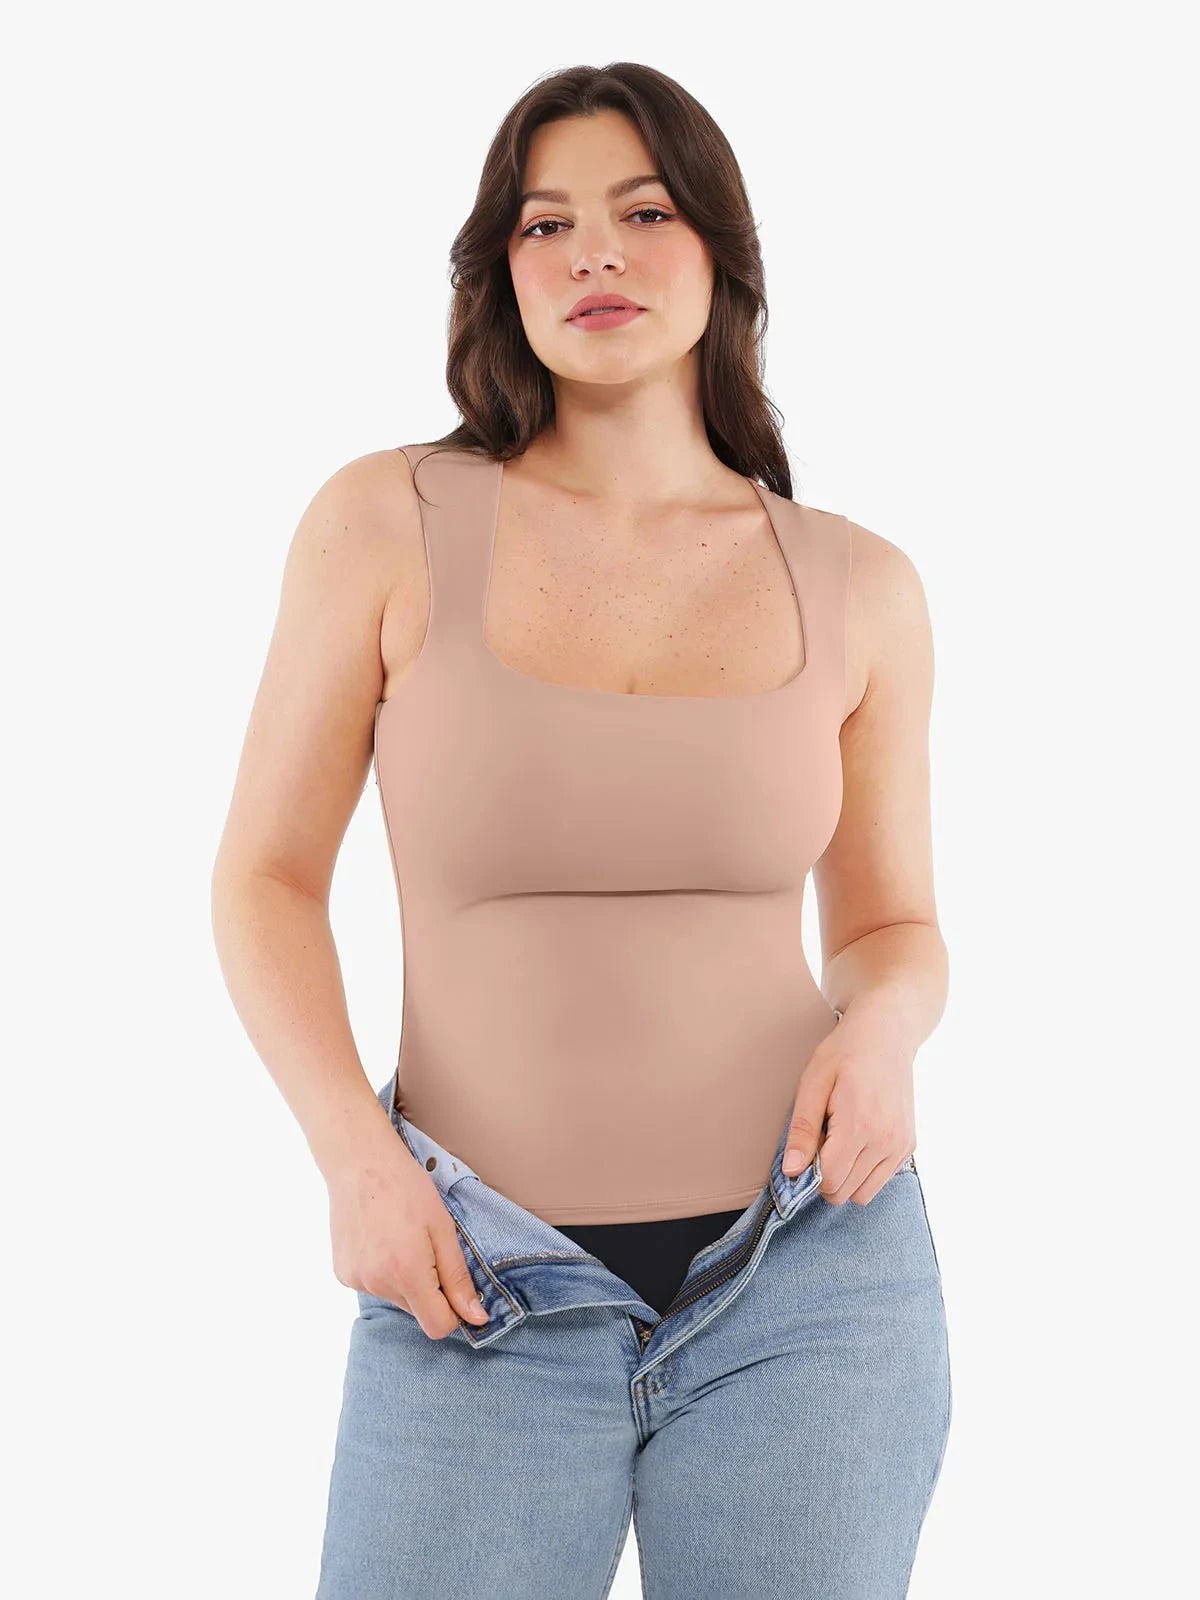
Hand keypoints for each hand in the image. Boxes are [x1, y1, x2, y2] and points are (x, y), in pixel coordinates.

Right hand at [326, 1121, 490, 1339]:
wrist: (360, 1163)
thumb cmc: (407, 1188)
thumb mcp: (443, 1228)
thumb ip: (458, 1278)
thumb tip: (475, 1318)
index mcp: (407, 1272)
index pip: (437, 1326)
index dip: (453, 1312)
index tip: (455, 1287)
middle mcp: (378, 1283)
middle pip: (417, 1311)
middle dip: (429, 1289)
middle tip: (426, 1248)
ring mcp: (356, 1280)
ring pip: (396, 1299)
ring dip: (405, 1280)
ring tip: (401, 1239)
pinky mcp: (342, 1273)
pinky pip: (374, 1286)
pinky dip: (383, 1272)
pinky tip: (381, 1241)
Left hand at [781, 1006, 915, 1204]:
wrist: (887, 1033)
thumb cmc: (846, 1052)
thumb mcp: (814, 1082)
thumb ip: (803, 1130)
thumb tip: (792, 1171)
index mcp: (860, 1124)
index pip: (830, 1181)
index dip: (808, 1173)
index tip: (804, 1148)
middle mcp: (886, 1141)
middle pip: (844, 1192)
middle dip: (825, 1176)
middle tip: (821, 1140)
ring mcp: (901, 1145)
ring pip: (863, 1193)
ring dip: (845, 1178)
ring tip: (838, 1142)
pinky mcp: (908, 1145)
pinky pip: (881, 1180)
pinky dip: (863, 1172)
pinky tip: (856, 1141)